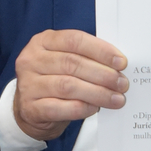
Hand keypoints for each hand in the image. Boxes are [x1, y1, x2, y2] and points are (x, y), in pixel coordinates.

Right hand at [12, 29, 127, 140]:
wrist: (30, 110)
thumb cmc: (54, 80)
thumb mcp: (64, 62)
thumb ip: (85, 58)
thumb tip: (117, 65)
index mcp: (42, 41)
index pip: (74, 40)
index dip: (100, 50)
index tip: (121, 62)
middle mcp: (31, 60)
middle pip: (72, 63)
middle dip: (103, 74)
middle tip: (122, 83)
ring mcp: (28, 84)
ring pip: (68, 86)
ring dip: (97, 93)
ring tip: (115, 98)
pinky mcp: (30, 108)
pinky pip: (60, 108)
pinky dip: (82, 108)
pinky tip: (95, 108)